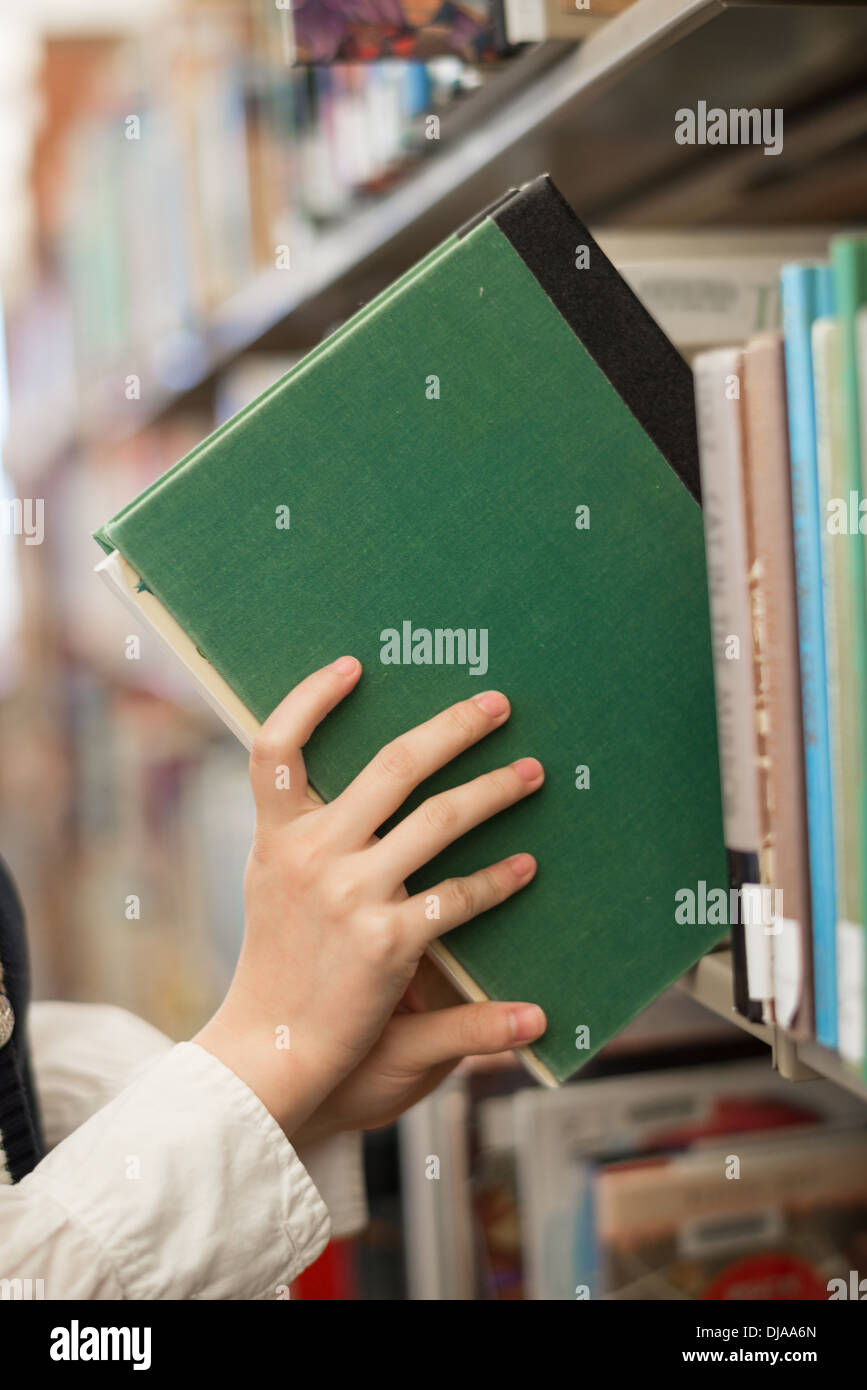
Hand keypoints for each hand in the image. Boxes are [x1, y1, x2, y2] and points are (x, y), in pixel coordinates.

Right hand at [194, 656, 544, 1137]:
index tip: (353, 665)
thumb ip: (305, 836)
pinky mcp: (389, 941)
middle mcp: (312, 854)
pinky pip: (460, 895)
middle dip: (452, 728)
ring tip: (532, 773)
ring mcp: (351, 894)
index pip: (275, 747)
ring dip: (495, 789)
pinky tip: (526, 867)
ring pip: (440, 818)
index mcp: (279, 837)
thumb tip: (340, 792)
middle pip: (390, 765)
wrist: (268, 1051)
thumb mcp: (274, 888)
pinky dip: (499, 879)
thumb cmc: (277, 967)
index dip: (311, 698)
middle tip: (497, 704)